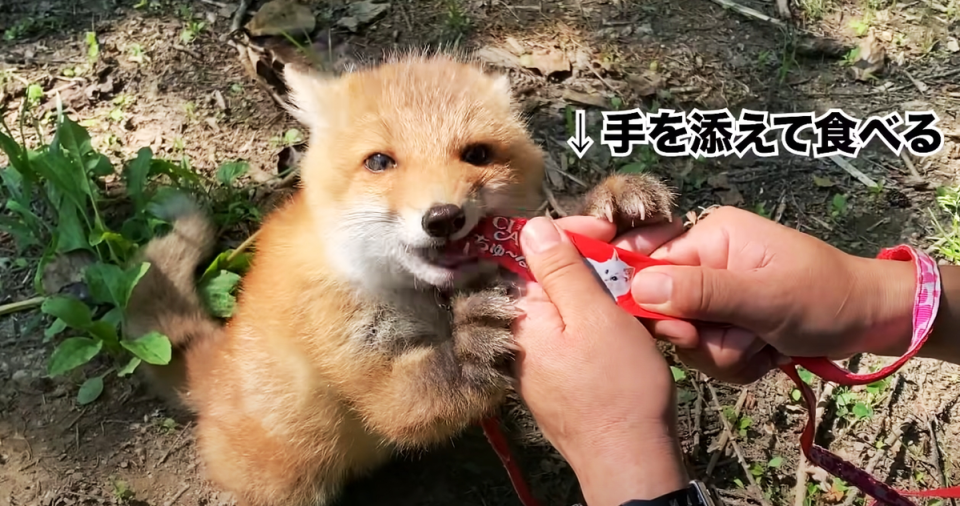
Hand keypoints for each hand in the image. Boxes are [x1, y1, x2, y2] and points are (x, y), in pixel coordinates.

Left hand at [512, 216, 687, 505]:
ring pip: (567, 304)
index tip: (607, 233)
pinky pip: (574, 332)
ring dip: (602, 293)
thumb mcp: (596, 317)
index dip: (570, 234)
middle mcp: (521, 335)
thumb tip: (532, 228)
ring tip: (636, 297)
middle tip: (630, 264)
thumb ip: (562, 270)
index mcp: (522, 316)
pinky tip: (629, 326)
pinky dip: (601, 321)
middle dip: (591, 264)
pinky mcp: (556, 375)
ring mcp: (537, 358)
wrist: (629, 460)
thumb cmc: (618, 390)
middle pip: (549, 277)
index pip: (530, 252)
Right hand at [617, 206, 915, 383]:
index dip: (656, 307)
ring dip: (724, 354)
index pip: (649, 268)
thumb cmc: (826, 298)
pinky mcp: (728, 318)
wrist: (874, 319)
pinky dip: (736, 361)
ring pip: (688, 337)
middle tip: (744, 343)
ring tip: (763, 347)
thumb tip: (638, 288)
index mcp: (711, 236)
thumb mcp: (766, 297)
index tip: (687, 334)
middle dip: (703, 339)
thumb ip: (702, 293)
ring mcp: (717, 292)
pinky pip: (708, 350)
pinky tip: (766, 354)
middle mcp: (707, 260)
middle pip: (665, 311)